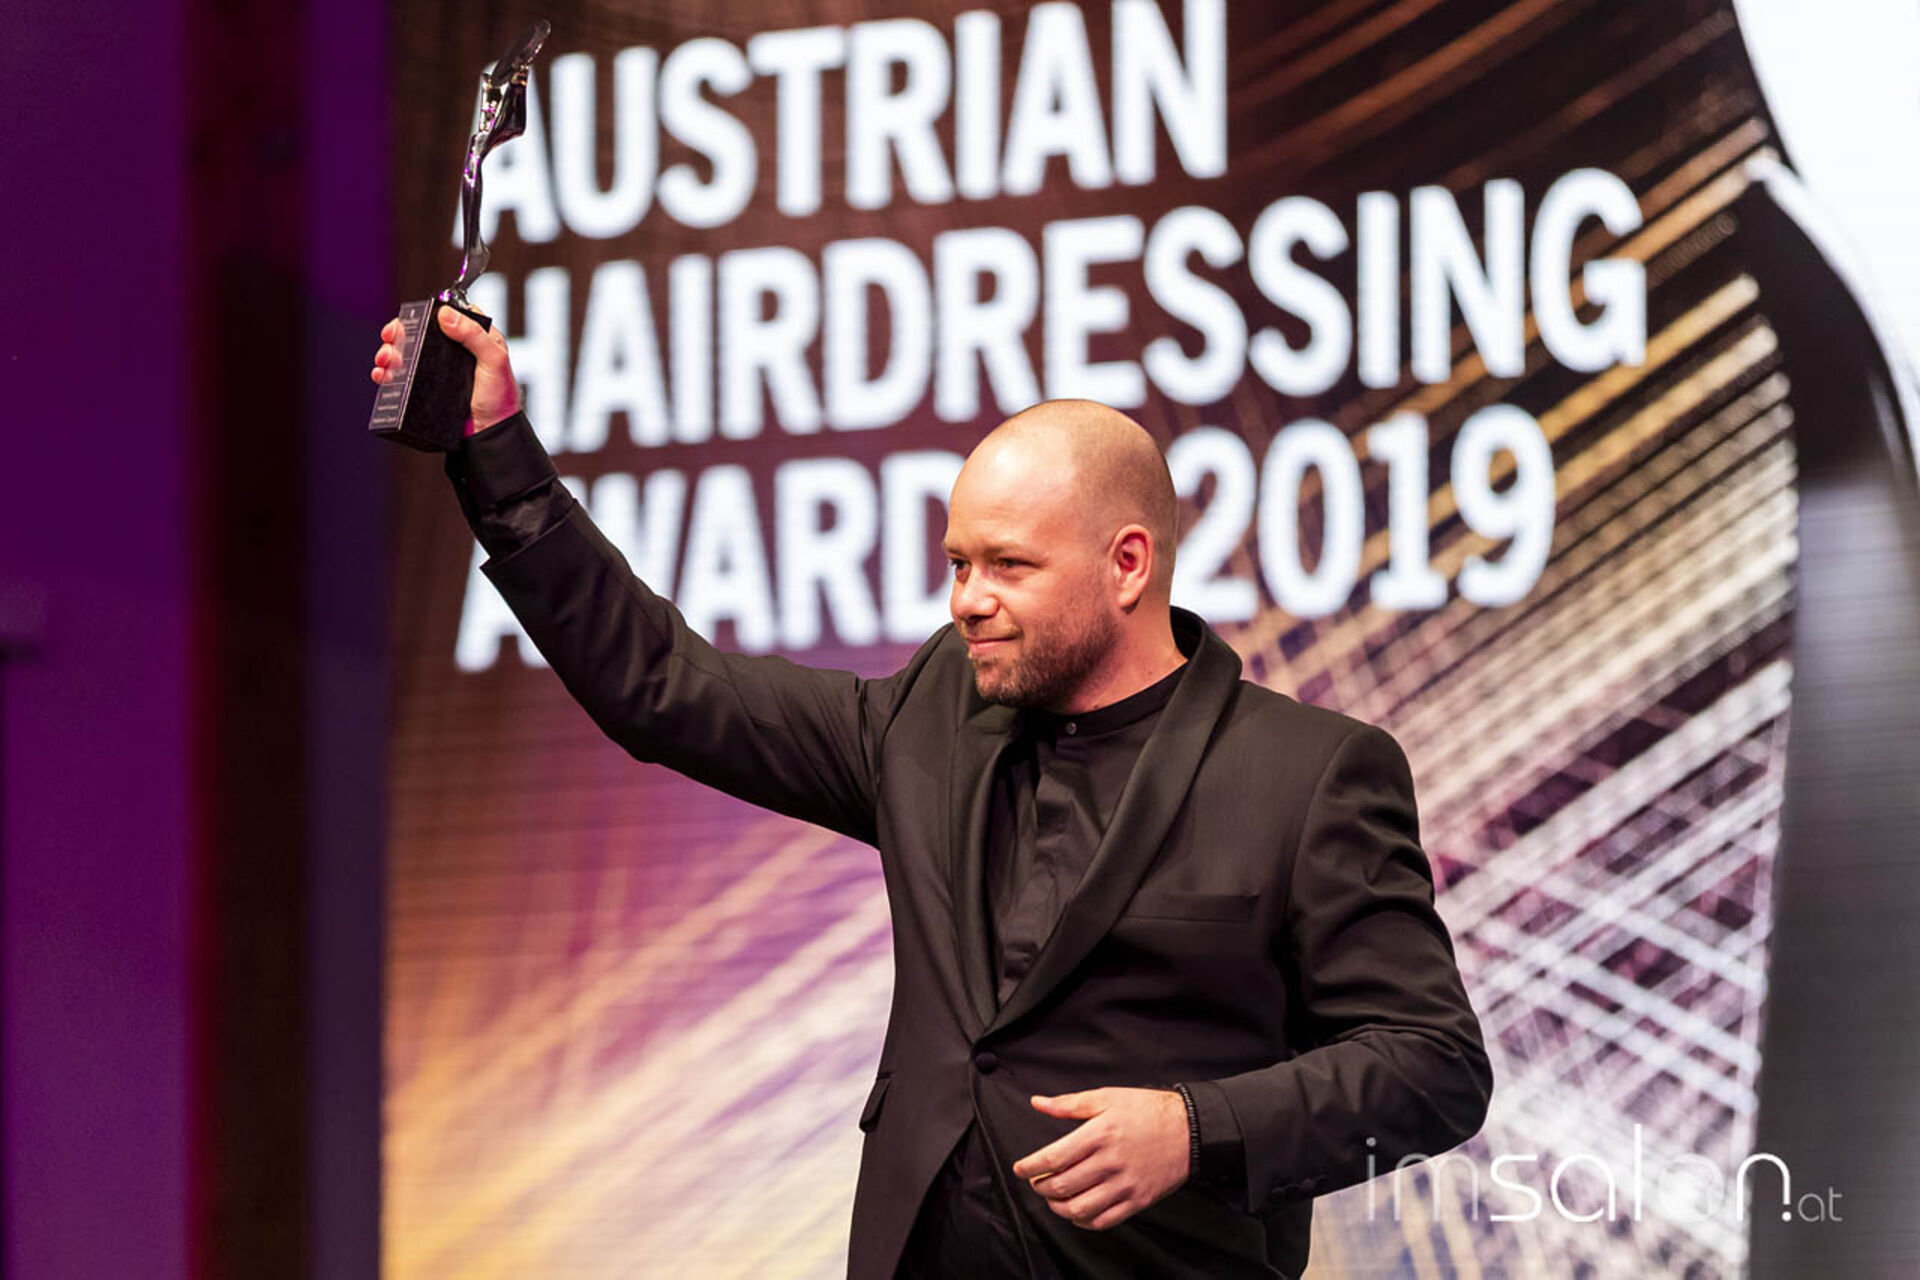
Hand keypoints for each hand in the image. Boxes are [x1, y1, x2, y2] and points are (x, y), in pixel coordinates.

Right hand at [368, 307, 519, 434]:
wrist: (490, 434)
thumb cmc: (500, 398)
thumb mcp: (494, 361)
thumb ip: (474, 336)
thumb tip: (445, 315)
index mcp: (477, 337)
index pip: (450, 314)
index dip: (429, 312)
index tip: (411, 316)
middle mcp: (457, 349)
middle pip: (422, 331)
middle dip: (400, 333)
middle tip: (389, 337)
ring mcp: (441, 368)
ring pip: (409, 352)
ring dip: (391, 352)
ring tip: (385, 360)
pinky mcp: (430, 387)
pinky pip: (405, 376)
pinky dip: (390, 373)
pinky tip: (383, 375)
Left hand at [1011, 1087, 1190, 1229]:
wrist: (1190, 1129)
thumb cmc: (1147, 1111)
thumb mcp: (1107, 1097)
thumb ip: (1069, 1104)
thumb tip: (1038, 1103)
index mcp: (1099, 1134)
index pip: (1053, 1157)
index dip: (1030, 1167)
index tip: (1020, 1169)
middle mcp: (1110, 1162)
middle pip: (1062, 1186)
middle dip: (1041, 1187)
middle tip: (1037, 1181)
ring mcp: (1125, 1184)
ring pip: (1079, 1208)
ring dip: (1058, 1207)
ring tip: (1053, 1198)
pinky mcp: (1137, 1200)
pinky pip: (1104, 1220)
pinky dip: (1084, 1221)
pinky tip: (1077, 1212)